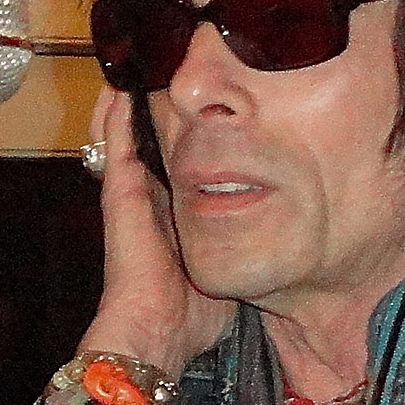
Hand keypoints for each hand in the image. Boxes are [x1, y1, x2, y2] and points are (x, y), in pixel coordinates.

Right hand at [79, 87, 230, 371]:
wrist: (154, 336)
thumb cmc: (192, 317)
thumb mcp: (231, 270)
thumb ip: (249, 247)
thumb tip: (289, 236)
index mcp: (174, 218)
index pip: (181, 167)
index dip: (187, 139)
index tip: (200, 110)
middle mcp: (151, 201)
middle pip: (151, 144)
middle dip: (157, 112)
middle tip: (162, 72)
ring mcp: (131, 196)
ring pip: (127, 137)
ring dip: (129, 105)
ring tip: (136, 67)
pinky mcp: (120, 194)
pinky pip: (116, 144)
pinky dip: (116, 115)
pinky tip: (121, 87)